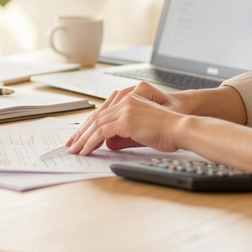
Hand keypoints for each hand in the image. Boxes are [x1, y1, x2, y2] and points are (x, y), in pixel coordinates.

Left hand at [65, 81, 185, 154]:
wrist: (180, 128)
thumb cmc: (167, 132)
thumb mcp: (141, 133)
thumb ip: (123, 136)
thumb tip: (108, 144)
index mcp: (129, 100)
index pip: (103, 113)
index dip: (89, 126)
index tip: (80, 137)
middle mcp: (125, 102)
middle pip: (96, 117)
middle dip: (81, 132)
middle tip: (71, 144)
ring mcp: (124, 109)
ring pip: (95, 125)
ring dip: (83, 139)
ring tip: (75, 150)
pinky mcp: (125, 119)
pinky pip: (101, 132)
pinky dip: (91, 142)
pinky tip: (86, 150)